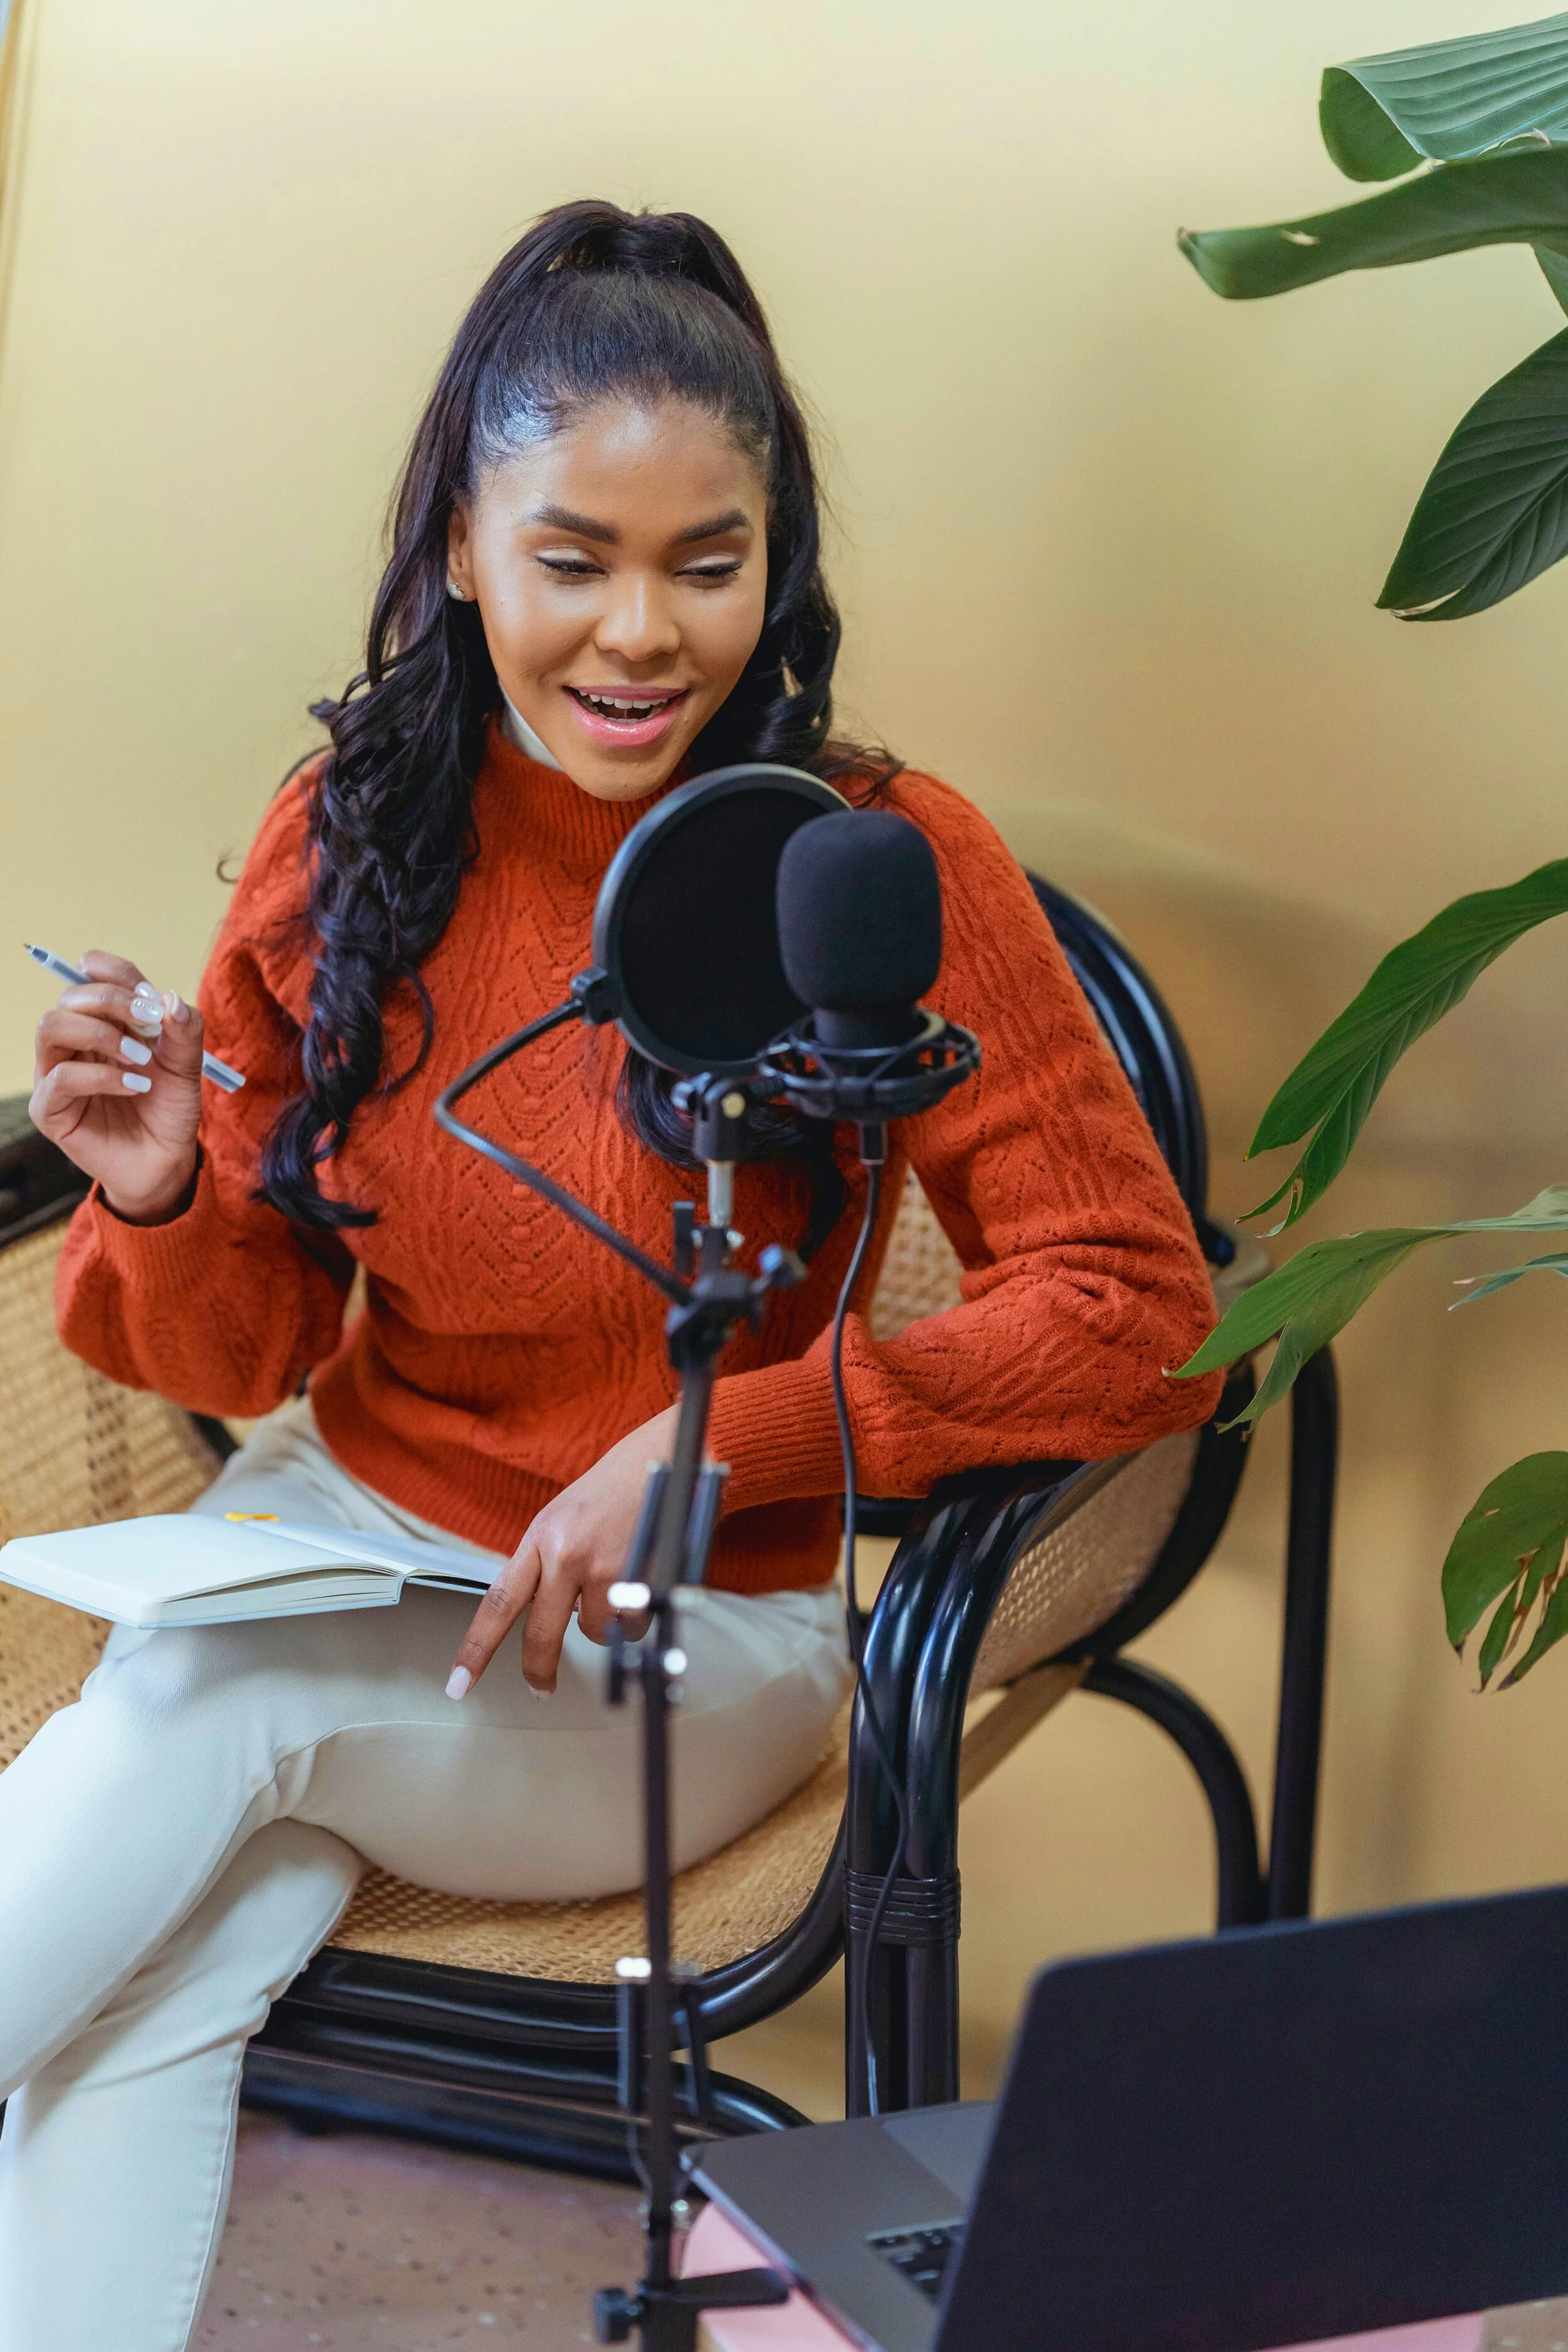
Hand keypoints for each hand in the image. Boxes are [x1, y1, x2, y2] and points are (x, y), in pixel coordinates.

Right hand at [30, 951, 204, 1224]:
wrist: (168, 1160)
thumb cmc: (169, 1108)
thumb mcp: (187, 1064)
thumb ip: (183, 1029)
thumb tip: (170, 998)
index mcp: (103, 1021)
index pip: (91, 975)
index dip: (114, 973)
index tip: (146, 992)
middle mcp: (74, 1042)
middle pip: (70, 997)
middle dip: (111, 1001)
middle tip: (149, 1023)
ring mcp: (56, 1073)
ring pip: (51, 1026)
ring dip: (99, 1033)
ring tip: (139, 1058)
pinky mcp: (50, 1109)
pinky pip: (60, 1078)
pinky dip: (101, 1077)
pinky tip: (135, 1087)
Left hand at [449, 1405, 678, 1697]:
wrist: (668, 1456)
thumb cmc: (619, 1483)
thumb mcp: (566, 1516)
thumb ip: (549, 1563)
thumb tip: (548, 1612)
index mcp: (542, 1536)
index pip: (498, 1602)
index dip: (476, 1648)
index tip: (458, 1681)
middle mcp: (567, 1554)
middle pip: (541, 1634)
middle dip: (539, 1669)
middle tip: (540, 1687)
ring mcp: (605, 1569)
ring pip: (596, 1632)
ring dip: (607, 1623)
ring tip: (621, 1585)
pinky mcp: (641, 1580)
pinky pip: (632, 1625)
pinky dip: (638, 1616)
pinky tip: (643, 1583)